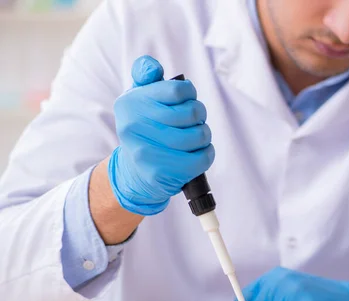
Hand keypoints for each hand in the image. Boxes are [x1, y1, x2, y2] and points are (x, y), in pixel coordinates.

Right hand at [108, 55, 214, 214]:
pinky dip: (207, 153)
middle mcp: (133, 125)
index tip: (186, 99)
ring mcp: (146, 151)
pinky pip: (202, 158)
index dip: (190, 93)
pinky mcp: (161, 172)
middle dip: (199, 115)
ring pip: (200, 135)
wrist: (135, 172)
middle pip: (193, 113)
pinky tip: (198, 152)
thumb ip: (145, 75)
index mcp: (131, 102)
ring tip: (195, 137)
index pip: (178, 90)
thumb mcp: (139, 98)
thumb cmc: (145, 128)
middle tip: (193, 121)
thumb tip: (153, 68)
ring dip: (204, 135)